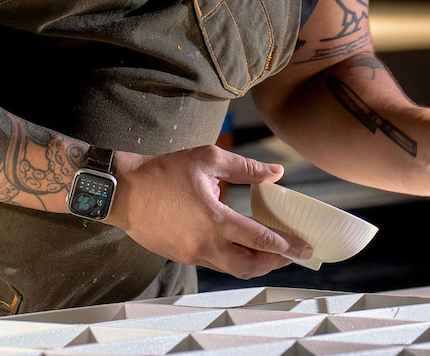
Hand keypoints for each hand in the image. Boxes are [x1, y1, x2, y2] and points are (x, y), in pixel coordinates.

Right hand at [106, 145, 312, 277]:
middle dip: (275, 263)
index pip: (260, 239)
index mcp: (214, 220)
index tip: (305, 249)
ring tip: (271, 255)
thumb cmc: (164, 171)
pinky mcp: (181, 256)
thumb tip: (276, 173)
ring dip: (254, 264)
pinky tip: (239, 246)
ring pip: (232, 268)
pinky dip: (232, 259)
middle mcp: (205, 244)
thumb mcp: (207, 160)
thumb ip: (245, 168)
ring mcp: (191, 254)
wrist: (124, 191)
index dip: (286, 246)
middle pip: (249, 265)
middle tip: (292, 255)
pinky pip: (214, 263)